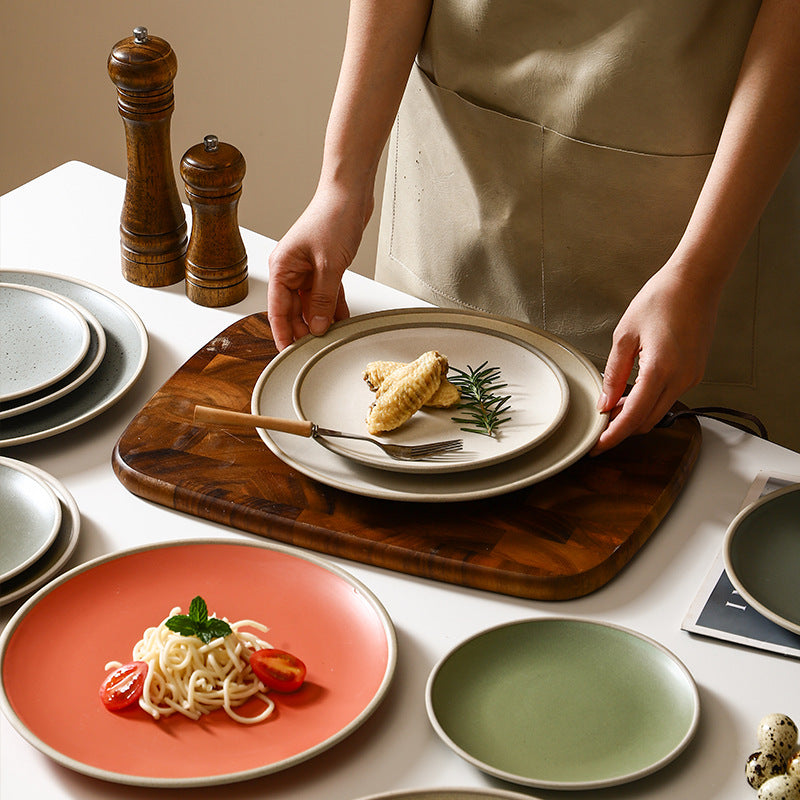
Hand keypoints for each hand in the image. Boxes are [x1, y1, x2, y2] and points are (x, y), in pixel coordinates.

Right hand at [267, 184, 372, 349]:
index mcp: (282, 268)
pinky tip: (341, 321)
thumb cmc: (333, 217)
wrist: (350, 194)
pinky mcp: (324, 267)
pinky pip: (326, 295)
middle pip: (293, 310)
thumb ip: (322, 299)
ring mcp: (308, 269)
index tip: (287, 354)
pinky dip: (333, 307)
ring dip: (321, 320)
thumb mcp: (329, 265)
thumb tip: (316, 326)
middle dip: (305, 329)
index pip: (277, 310)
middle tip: (316, 349)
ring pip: (311, 304)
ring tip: (331, 338)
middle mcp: (291, 270)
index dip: (283, 334)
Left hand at [591, 265, 719, 454]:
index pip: (633, 417)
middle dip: (622, 428)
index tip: (596, 446)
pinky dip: (649, 401)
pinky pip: (669, 397)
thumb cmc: (661, 299)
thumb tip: (605, 401)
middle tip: (599, 424)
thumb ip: (614, 373)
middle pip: (647, 421)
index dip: (613, 435)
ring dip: (636, 414)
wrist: (696, 282)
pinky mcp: (695, 372)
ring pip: (659, 411)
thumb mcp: (625, 335)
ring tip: (613, 404)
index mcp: (660, 370)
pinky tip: (632, 391)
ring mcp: (691, 377)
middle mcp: (681, 379)